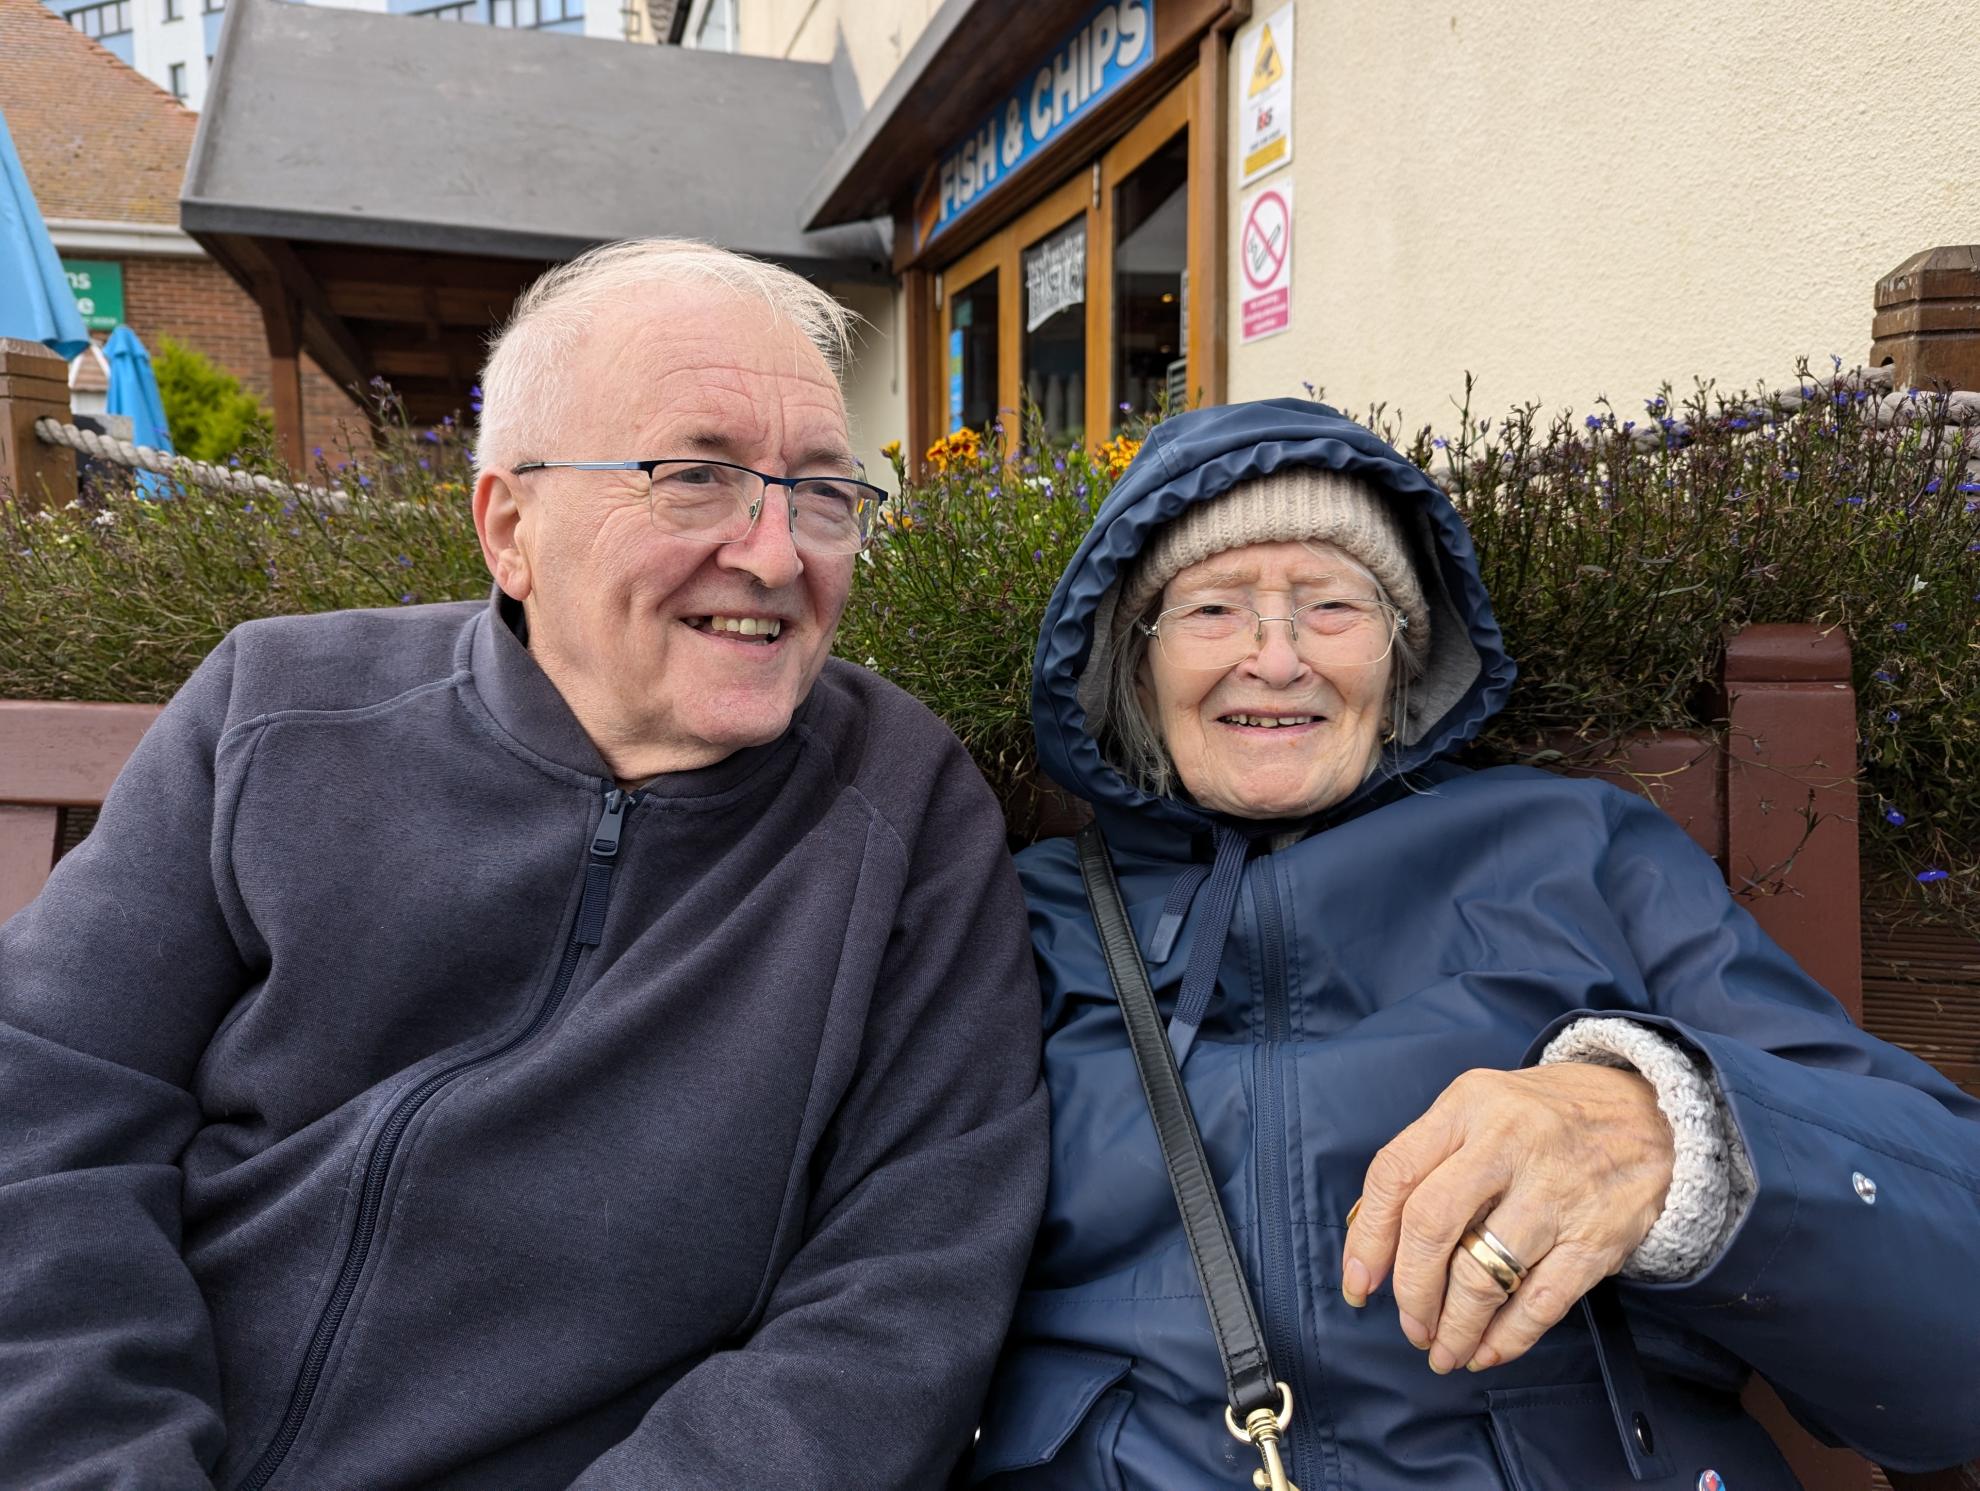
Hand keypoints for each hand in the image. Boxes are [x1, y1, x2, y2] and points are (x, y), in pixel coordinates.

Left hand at [1341, 1064, 1674, 1374]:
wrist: (1652, 1116)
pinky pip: (1539, 1302)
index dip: (1368, 1236)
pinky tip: (1487, 1351)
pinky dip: (1507, 1337)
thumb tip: (1374, 1240)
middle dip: (1410, 1289)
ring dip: (1454, 1326)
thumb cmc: (1545, 1119)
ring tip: (1443, 1350)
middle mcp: (1508, 1142)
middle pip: (1431, 1225)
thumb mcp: (1482, 1107)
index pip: (1395, 1173)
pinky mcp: (1596, 1237)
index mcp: (1468, 1105)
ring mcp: (1555, 1191)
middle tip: (1408, 1325)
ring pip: (1483, 1274)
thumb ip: (1432, 1159)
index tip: (1358, 1282)